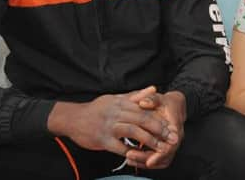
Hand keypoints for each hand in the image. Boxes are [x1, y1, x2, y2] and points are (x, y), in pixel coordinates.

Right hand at [47, 86, 172, 156]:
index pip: (145, 109)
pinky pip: (119, 147)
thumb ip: (135, 95)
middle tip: (171, 138)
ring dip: (149, 141)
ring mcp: (109, 126)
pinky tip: (140, 156)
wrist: (74, 118)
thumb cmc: (98, 109)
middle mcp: (117, 112)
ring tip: (160, 148)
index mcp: (122, 102)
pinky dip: (130, 152)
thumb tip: (154, 88)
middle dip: (159, 130)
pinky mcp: (102, 140)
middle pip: (142, 119)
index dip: (159, 118)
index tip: (171, 127)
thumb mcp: (116, 98)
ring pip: (133, 132)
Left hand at [125, 90, 185, 169]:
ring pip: (160, 161)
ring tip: (129, 159)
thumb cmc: (166, 103)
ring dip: (144, 161)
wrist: (174, 106)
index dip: (159, 155)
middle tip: (129, 156)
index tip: (148, 160)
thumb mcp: (160, 98)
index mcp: (175, 128)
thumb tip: (143, 102)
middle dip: (146, 158)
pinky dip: (145, 161)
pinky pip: (156, 159)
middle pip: (164, 157)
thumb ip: (152, 99)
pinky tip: (132, 159)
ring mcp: (170, 144)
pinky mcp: (164, 147)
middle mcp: (174, 139)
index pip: (170, 147)